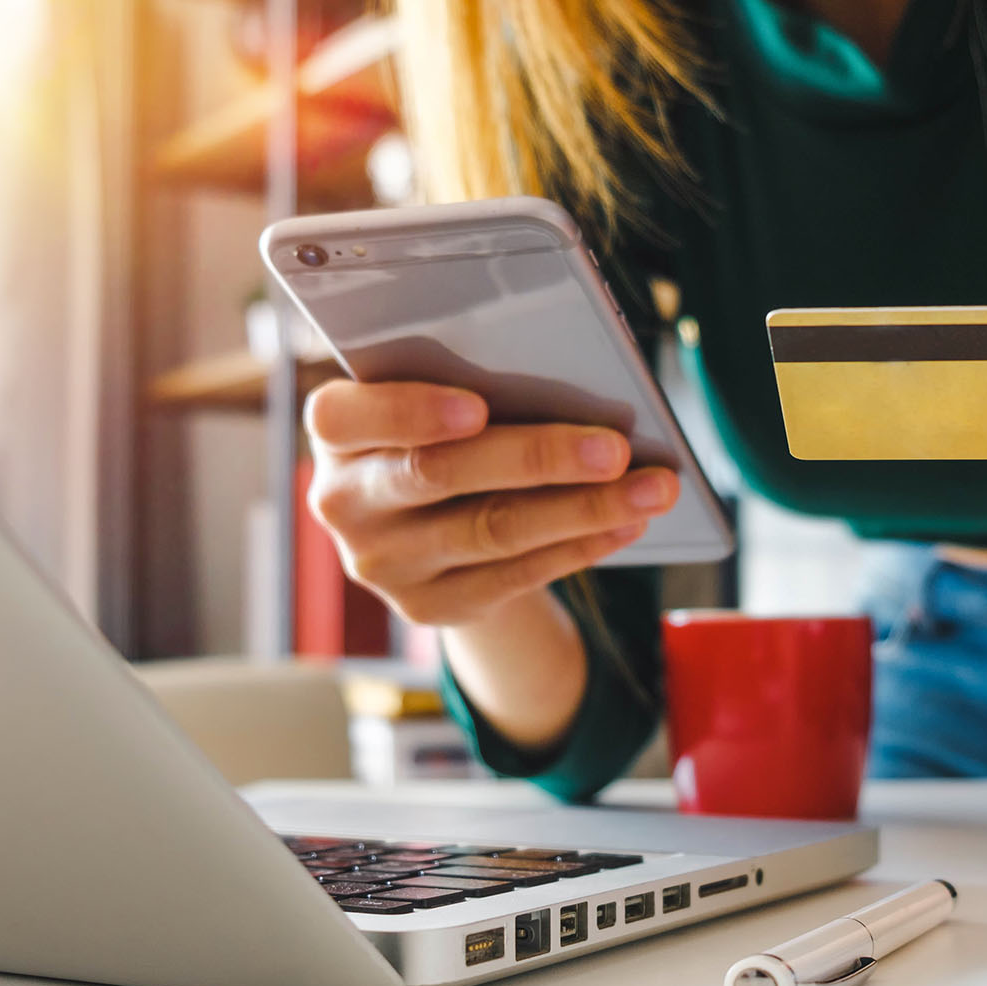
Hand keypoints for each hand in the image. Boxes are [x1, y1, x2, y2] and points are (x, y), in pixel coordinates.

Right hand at [305, 380, 679, 626]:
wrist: (425, 529)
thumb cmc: (440, 434)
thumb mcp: (431, 402)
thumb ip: (467, 385)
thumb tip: (568, 378)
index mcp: (336, 432)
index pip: (345, 416)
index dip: (409, 411)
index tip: (477, 407)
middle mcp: (345, 502)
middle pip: (440, 473)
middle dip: (537, 457)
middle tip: (615, 448)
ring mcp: (384, 563)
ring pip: (492, 529)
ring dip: (583, 508)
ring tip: (650, 488)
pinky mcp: (429, 607)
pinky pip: (514, 575)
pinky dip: (579, 545)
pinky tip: (626, 524)